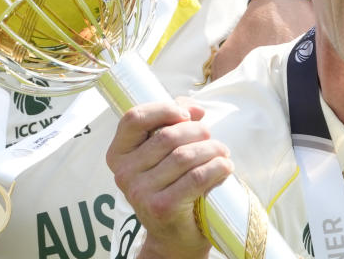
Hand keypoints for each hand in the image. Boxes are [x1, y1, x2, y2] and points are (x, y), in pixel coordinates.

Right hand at [107, 102, 230, 258]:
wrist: (173, 234)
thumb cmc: (171, 184)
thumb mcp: (164, 152)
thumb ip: (173, 122)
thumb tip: (195, 110)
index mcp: (119, 154)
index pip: (134, 118)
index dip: (164, 109)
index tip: (188, 115)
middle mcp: (123, 173)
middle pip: (167, 136)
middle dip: (199, 132)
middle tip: (213, 139)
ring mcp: (140, 193)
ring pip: (184, 155)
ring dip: (212, 149)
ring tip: (222, 153)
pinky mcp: (161, 208)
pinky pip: (196, 177)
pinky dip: (217, 168)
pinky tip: (225, 167)